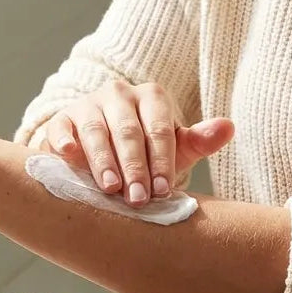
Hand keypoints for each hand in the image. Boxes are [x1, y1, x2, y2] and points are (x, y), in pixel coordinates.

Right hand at [38, 80, 233, 206]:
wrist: (100, 153)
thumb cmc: (144, 153)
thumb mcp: (173, 148)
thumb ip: (199, 141)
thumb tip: (229, 126)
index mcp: (151, 97)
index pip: (159, 128)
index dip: (162, 161)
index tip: (164, 191)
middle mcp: (119, 94)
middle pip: (128, 131)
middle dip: (134, 167)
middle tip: (138, 198)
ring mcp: (88, 104)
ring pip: (96, 131)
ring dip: (103, 160)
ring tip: (110, 188)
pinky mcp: (61, 118)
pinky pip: (62, 128)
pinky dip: (65, 142)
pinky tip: (70, 157)